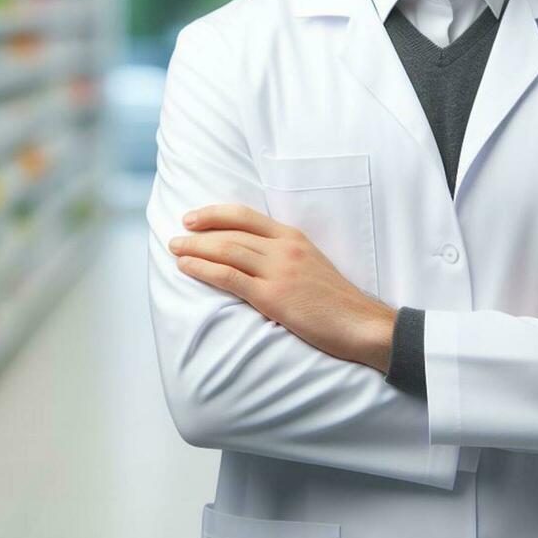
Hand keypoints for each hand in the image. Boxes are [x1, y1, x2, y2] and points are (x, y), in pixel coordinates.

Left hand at [168, 203, 397, 372]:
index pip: (246, 216)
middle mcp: (284, 248)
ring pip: (226, 251)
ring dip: (195, 249)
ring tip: (176, 250)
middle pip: (231, 232)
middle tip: (176, 236)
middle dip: (199, 233)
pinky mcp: (273, 296)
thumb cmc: (336, 301)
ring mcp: (278, 271)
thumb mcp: (311, 265)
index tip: (193, 218)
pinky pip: (229, 276)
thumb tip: (253, 256)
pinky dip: (203, 269)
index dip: (215, 213)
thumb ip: (284, 256)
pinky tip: (187, 267)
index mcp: (293, 237)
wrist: (361, 324)